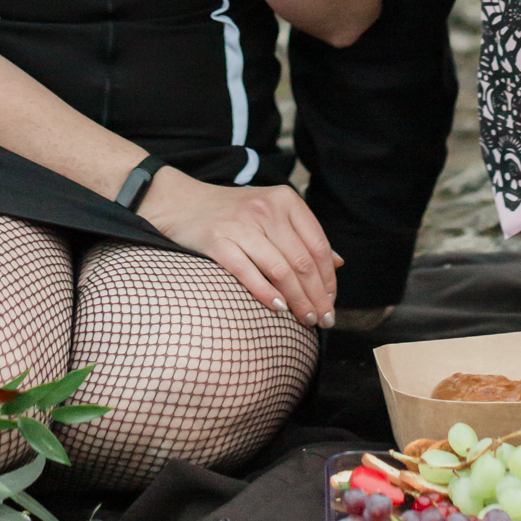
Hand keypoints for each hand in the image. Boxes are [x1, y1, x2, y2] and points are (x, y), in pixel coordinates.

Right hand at [138, 166, 343, 325]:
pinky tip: (278, 309)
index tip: (331, 301)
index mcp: (285, 200)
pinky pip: (247, 272)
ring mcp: (241, 225)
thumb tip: (339, 263)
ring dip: (298, 300)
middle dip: (317, 295)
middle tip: (324, 320)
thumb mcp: (272, 213)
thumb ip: (303, 235)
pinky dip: (266, 293)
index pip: (317, 245)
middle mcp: (266, 209)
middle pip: (302, 261)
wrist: (182, 203)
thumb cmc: (234, 213)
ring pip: (280, 270)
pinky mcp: (217, 241)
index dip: (328, 278)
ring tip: (306, 320)